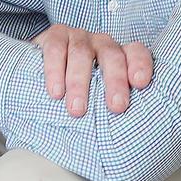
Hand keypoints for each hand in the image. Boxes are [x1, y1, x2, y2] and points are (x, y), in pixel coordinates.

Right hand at [32, 25, 152, 116]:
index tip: (140, 83)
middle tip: (116, 107)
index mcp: (119, 55)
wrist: (40, 67)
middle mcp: (102, 44)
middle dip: (115, 80)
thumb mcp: (100, 95)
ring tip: (77, 110)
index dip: (140, 65)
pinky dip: (55, 71)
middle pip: (112, 56)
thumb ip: (112, 107)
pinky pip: (56, 49)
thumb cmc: (79, 88)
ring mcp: (78, 38)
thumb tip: (124, 144)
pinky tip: (55, 92)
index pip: (136, 52)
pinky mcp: (54, 36)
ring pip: (81, 53)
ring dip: (79, 82)